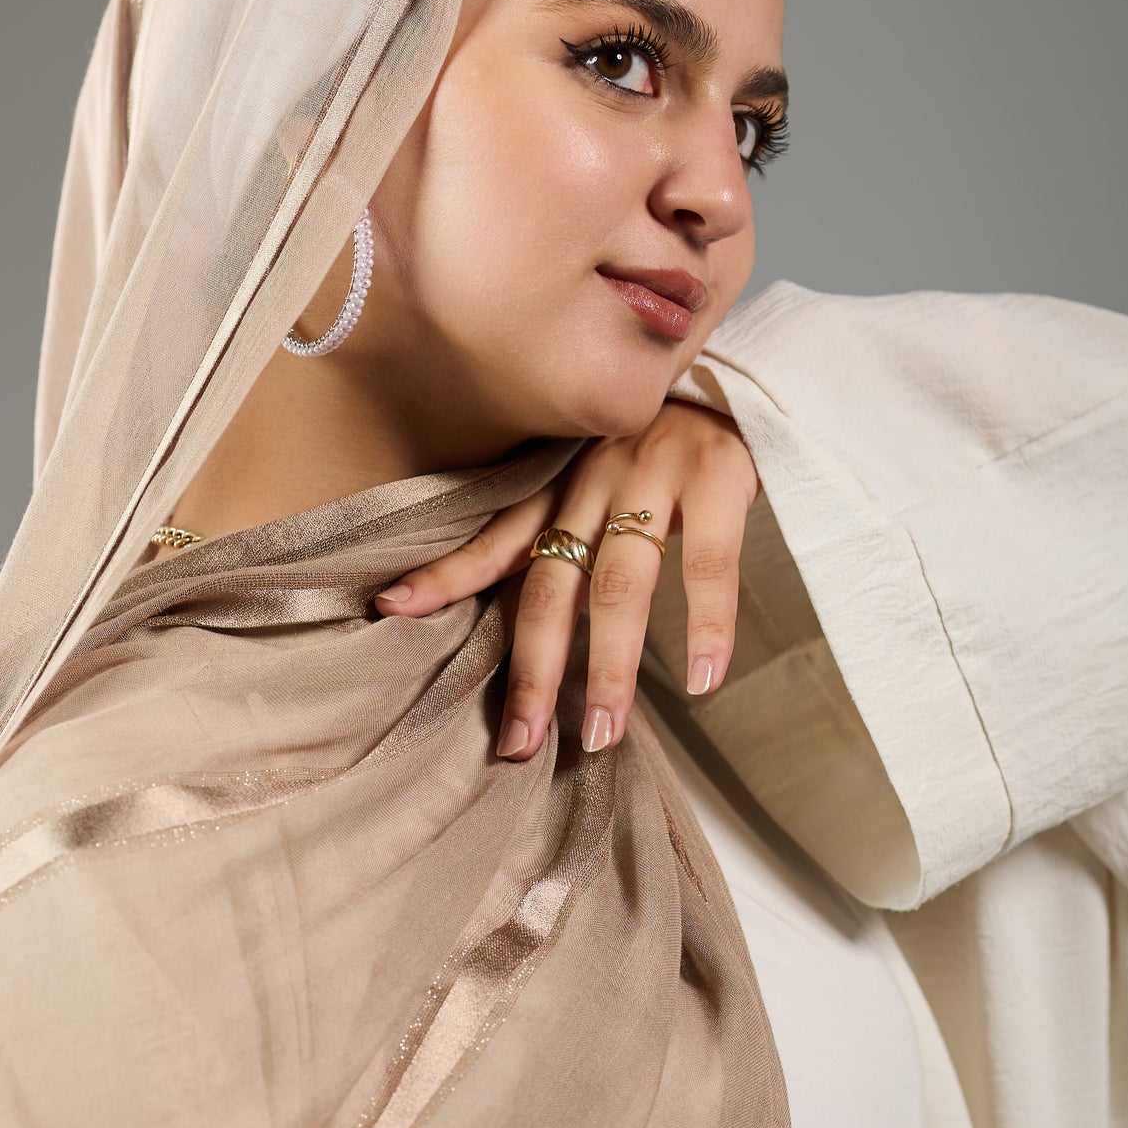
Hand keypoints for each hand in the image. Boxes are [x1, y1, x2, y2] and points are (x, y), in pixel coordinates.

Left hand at [373, 402, 759, 759]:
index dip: (445, 574)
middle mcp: (593, 480)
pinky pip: (707, 564)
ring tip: (603, 732)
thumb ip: (559, 533)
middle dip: (532, 670)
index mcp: (560, 486)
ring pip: (620, 585)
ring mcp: (653, 475)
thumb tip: (526, 625)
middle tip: (519, 742)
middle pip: (550, 586)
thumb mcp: (595, 480)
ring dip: (610, 666)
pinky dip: (706, 625)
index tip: (391, 609)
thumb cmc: (660, 450)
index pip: (494, 539)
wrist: (736, 384)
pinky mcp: (715, 478)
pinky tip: (704, 679)